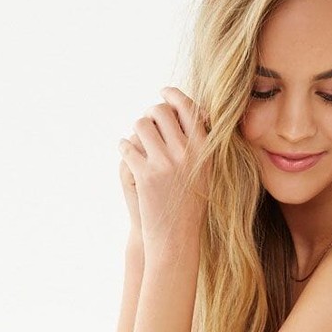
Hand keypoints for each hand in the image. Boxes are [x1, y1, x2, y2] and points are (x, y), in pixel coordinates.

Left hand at [118, 86, 211, 254]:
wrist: (176, 239)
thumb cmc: (191, 207)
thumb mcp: (206, 175)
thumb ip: (200, 145)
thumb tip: (192, 113)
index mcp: (205, 150)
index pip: (188, 108)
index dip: (173, 95)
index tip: (163, 91)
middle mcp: (186, 153)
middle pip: (161, 111)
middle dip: (151, 113)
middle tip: (148, 123)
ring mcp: (165, 163)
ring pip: (142, 124)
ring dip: (137, 130)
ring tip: (138, 141)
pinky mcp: (145, 174)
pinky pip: (127, 145)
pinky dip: (125, 147)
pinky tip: (128, 154)